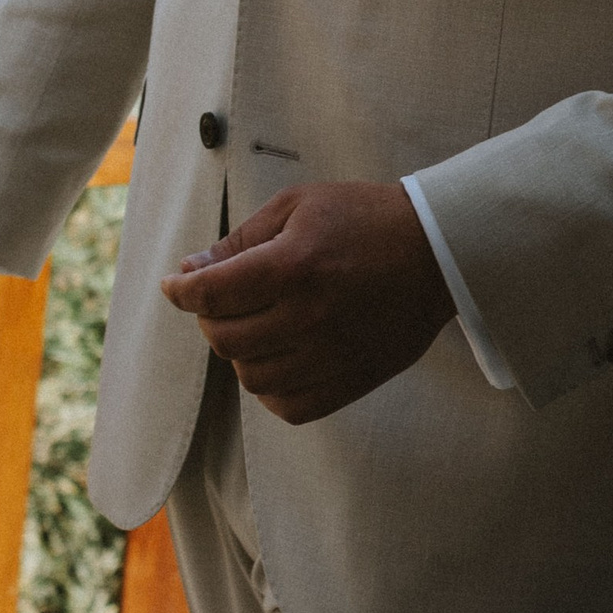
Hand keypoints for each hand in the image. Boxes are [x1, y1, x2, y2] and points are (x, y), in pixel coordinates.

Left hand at [159, 181, 454, 424]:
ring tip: (251, 324)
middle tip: (218, 298)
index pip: (213, 294)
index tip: (175, 284)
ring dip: (238, 351)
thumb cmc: (364, 218)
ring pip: (252, 376)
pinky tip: (275, 358)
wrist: (437, 252)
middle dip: (208, 316)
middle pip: (226, 338)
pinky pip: (289, 407)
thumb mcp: (298, 206)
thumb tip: (192, 271)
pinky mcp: (352, 381)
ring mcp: (332, 355)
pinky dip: (269, 388)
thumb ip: (242, 239)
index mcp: (295, 266)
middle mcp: (310, 317)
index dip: (182, 290)